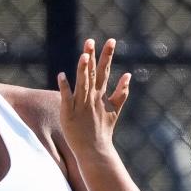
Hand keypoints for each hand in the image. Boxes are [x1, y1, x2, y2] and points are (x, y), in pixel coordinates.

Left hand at [57, 38, 130, 158]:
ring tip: (84, 55)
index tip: (111, 40)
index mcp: (101, 95)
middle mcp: (92, 98)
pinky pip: (66, 98)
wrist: (95, 150)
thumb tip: (128, 75)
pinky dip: (65, 87)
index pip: (105, 71)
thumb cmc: (103, 131)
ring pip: (82, 84)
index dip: (107, 56)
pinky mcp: (68, 113)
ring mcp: (81, 105)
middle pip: (93, 74)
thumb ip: (121, 93)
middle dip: (93, 57)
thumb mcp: (114, 110)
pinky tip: (62, 75)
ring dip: (83, 69)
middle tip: (90, 40)